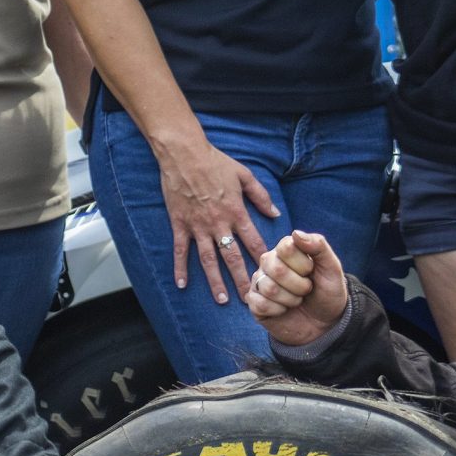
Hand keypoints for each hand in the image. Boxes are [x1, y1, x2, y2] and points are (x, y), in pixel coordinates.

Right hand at [156, 140, 279, 303]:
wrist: (184, 154)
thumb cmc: (215, 162)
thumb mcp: (244, 175)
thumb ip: (261, 196)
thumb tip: (276, 213)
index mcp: (236, 212)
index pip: (253, 241)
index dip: (263, 260)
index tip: (272, 276)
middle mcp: (218, 223)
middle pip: (232, 258)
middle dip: (242, 280)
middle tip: (250, 301)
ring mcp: (198, 226)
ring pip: (208, 259)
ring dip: (215, 281)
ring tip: (221, 300)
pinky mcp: (180, 224)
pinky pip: (181, 250)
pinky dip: (180, 267)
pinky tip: (182, 284)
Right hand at [247, 230, 349, 345]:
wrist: (325, 323)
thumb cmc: (327, 292)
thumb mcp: (332, 268)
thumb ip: (318, 246)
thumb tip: (296, 233)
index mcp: (286, 249)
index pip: (286, 247)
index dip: (303, 264)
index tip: (311, 271)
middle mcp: (269, 262)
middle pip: (275, 268)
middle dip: (299, 285)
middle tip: (306, 290)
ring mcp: (259, 282)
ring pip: (268, 288)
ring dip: (291, 300)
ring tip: (297, 300)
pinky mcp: (254, 302)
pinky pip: (260, 304)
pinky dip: (279, 311)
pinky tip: (284, 310)